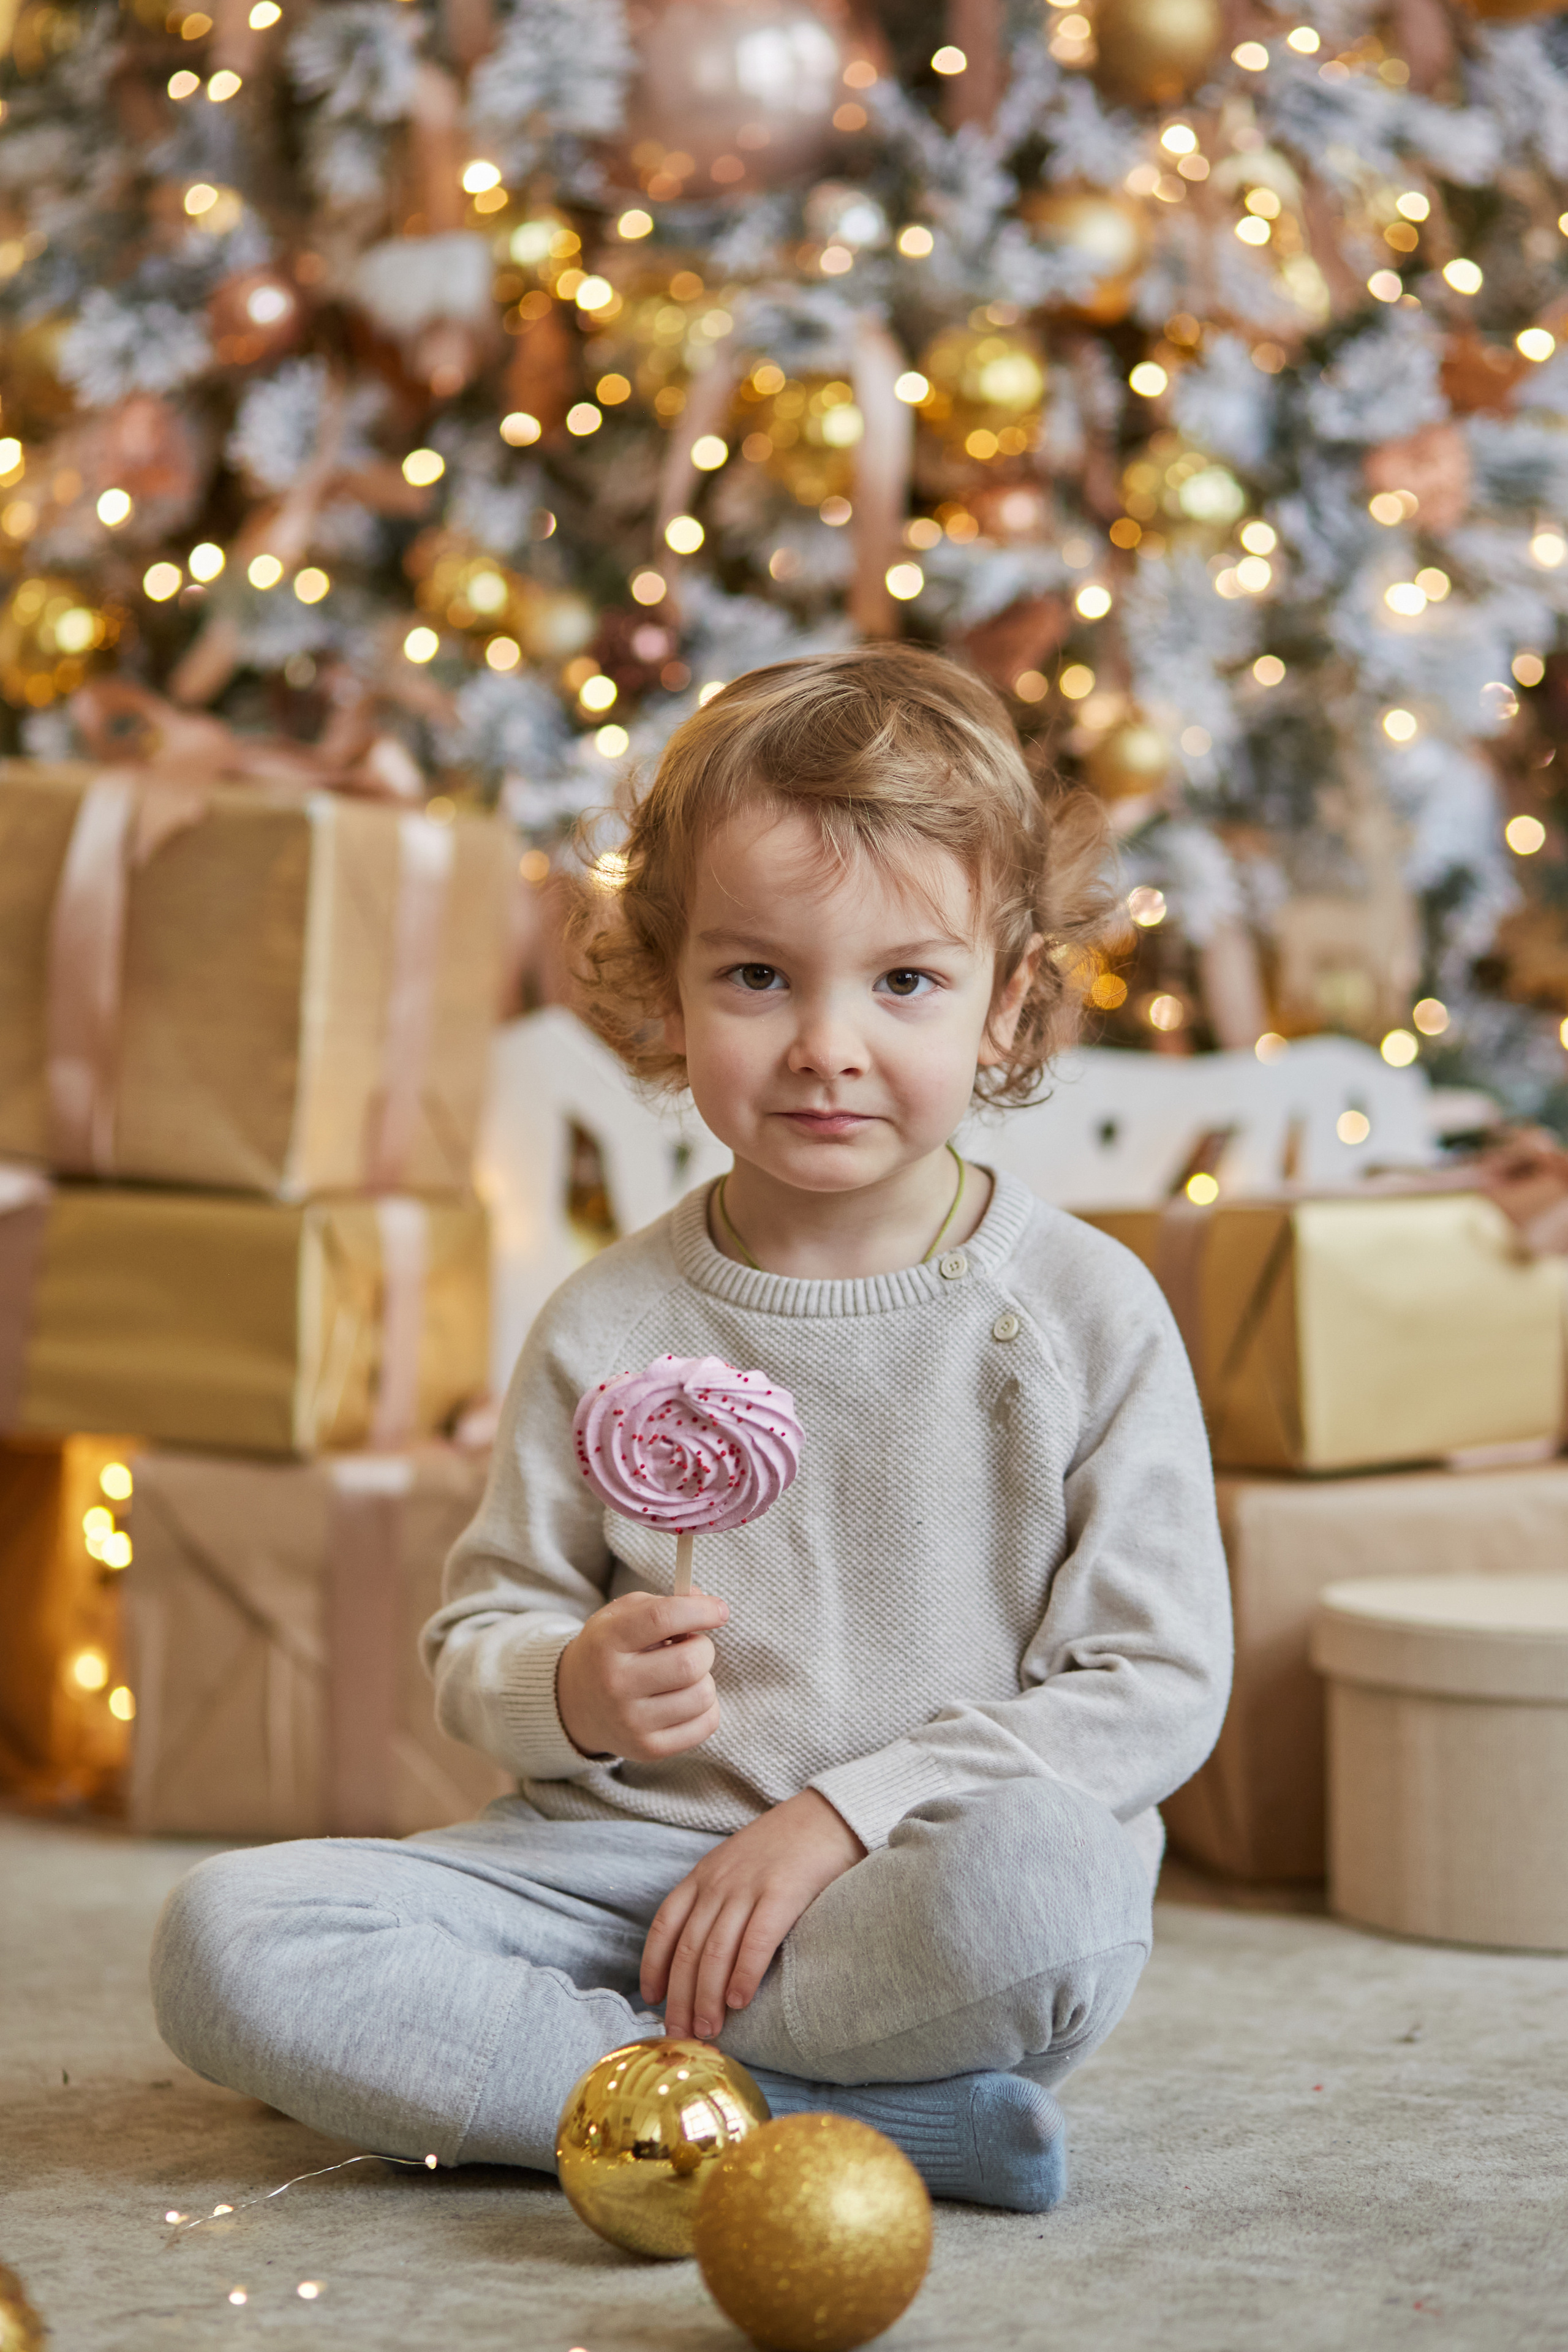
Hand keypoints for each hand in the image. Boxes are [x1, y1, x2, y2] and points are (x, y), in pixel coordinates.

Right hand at [556, 1590, 727, 1763]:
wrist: (575, 1703)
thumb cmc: (610, 1650)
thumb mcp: (622, 1616)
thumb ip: (664, 1603)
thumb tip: (709, 1607)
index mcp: (607, 1641)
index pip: (661, 1618)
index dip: (700, 1610)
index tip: (720, 1610)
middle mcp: (615, 1683)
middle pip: (690, 1662)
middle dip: (703, 1648)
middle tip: (691, 1646)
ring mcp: (631, 1721)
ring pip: (703, 1695)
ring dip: (704, 1679)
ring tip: (682, 1676)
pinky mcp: (648, 1749)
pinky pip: (706, 1724)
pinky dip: (706, 1708)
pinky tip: (684, 1699)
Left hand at [641, 1790, 865, 2040]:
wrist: (828, 1813)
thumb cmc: (785, 1846)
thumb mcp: (737, 1863)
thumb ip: (718, 1897)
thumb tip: (704, 1953)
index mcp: (704, 1875)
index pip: (664, 1925)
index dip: (654, 1966)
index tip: (652, 1999)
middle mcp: (719, 1882)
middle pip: (688, 1949)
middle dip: (680, 1997)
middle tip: (680, 2035)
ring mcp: (749, 1886)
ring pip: (715, 1951)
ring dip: (707, 1997)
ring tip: (708, 2030)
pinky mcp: (782, 1892)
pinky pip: (756, 1940)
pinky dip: (744, 1974)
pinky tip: (739, 2000)